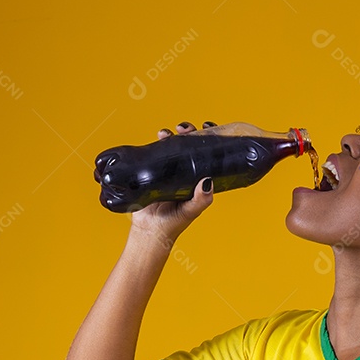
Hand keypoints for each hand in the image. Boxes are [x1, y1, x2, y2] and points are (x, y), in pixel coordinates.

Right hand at [128, 121, 217, 243]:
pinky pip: (156, 151)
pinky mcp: (153, 170)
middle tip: (186, 130)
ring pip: (174, 145)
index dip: (210, 139)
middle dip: (190, 132)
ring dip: (173, 134)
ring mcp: (170, 170)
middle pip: (191, 145)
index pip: (208, 153)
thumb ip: (201, 200)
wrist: (148, 231)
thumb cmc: (173, 224)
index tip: (209, 128)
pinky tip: (159, 135)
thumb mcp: (191, 210)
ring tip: (168, 133)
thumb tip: (208, 182)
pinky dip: (158, 141)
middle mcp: (186, 171)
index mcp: (199, 178)